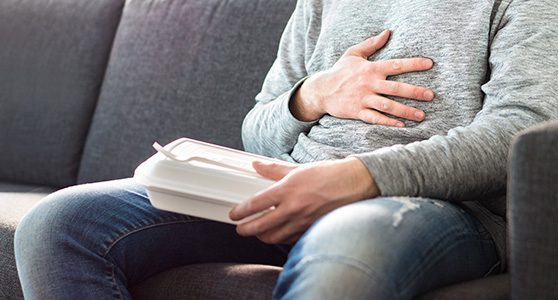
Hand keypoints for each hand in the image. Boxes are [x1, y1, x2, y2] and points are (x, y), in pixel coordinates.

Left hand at [229, 157, 378, 243]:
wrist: (354, 184)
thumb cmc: (328, 175)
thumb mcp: (298, 168)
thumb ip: (274, 169)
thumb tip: (256, 165)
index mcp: (287, 190)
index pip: (255, 204)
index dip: (240, 212)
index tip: (234, 214)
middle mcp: (293, 208)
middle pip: (260, 226)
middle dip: (245, 229)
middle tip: (240, 228)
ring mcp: (303, 222)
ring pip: (273, 237)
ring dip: (262, 236)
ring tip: (258, 232)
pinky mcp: (311, 230)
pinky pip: (290, 239)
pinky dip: (281, 238)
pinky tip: (279, 233)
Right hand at [290, 30, 434, 126]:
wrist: (321, 90)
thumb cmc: (339, 71)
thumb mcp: (353, 54)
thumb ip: (371, 44)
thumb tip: (387, 32)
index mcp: (370, 69)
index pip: (395, 65)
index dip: (413, 64)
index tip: (430, 64)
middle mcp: (369, 84)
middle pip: (395, 88)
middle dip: (414, 92)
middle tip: (431, 96)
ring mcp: (363, 99)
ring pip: (388, 105)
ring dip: (405, 111)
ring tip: (421, 115)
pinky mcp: (357, 112)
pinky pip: (375, 118)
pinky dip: (388, 122)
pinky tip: (401, 125)